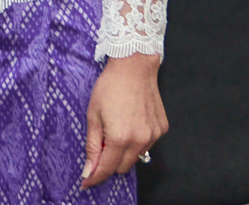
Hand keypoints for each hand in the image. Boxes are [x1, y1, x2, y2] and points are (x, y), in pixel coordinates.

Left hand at [82, 53, 167, 186]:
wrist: (134, 67)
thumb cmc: (109, 88)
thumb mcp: (93, 115)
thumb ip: (93, 145)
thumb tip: (89, 169)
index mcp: (120, 138)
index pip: (107, 168)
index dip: (95, 177)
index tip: (86, 182)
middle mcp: (140, 141)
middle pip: (123, 167)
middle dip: (109, 162)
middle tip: (101, 145)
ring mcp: (154, 136)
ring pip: (136, 157)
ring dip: (124, 151)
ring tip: (116, 127)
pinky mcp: (162, 129)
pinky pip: (147, 144)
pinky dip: (137, 140)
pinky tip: (131, 122)